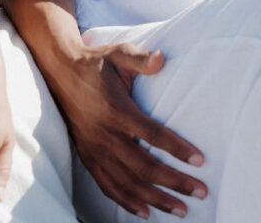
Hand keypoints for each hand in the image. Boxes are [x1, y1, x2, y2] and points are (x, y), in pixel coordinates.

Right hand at [53, 42, 206, 218]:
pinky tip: (146, 212)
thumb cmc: (96, 62)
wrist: (61, 72)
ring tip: (181, 209)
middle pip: (144, 167)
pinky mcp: (88, 157)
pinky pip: (108, 186)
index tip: (199, 160)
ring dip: (156, 199)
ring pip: (128, 183)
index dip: (176, 148)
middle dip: (174, 182)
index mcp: (117, 110)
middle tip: (200, 192)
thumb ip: (140, 58)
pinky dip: (127, 202)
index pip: (152, 134)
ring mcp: (95, 149)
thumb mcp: (118, 53)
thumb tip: (162, 59)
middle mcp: (106, 135)